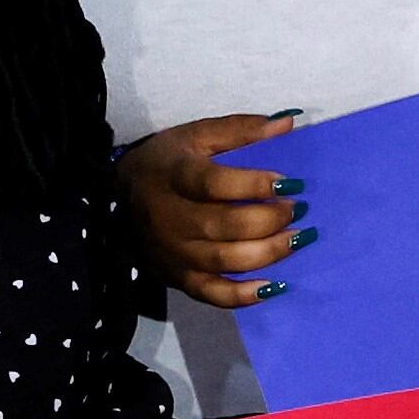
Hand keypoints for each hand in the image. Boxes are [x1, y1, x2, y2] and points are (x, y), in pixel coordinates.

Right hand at [119, 111, 307, 307]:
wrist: (120, 195)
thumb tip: (288, 123)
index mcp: (172, 175)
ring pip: (221, 261)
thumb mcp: (197, 135)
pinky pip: (211, 294)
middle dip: (266, 221)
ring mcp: (171, 253)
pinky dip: (244, 296)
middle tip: (298, 211)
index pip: (213, 183)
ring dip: (265, 254)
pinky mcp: (176, 278)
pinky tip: (274, 286)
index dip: (254, 185)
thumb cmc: (169, 161)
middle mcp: (167, 217)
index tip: (290, 182)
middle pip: (220, 226)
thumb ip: (241, 129)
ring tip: (296, 240)